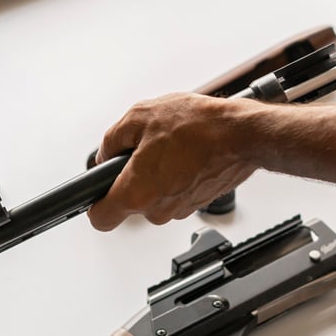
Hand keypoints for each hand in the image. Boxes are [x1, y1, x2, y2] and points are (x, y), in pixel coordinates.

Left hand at [87, 93, 257, 230]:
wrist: (241, 135)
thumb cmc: (198, 126)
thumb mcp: (140, 117)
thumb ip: (111, 140)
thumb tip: (105, 153)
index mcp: (137, 193)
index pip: (100, 219)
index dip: (94, 203)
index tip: (96, 192)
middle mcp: (158, 209)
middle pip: (130, 203)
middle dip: (131, 178)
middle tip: (143, 150)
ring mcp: (180, 210)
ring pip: (154, 197)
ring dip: (156, 175)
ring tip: (170, 147)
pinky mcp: (197, 204)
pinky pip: (175, 193)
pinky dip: (176, 176)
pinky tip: (185, 153)